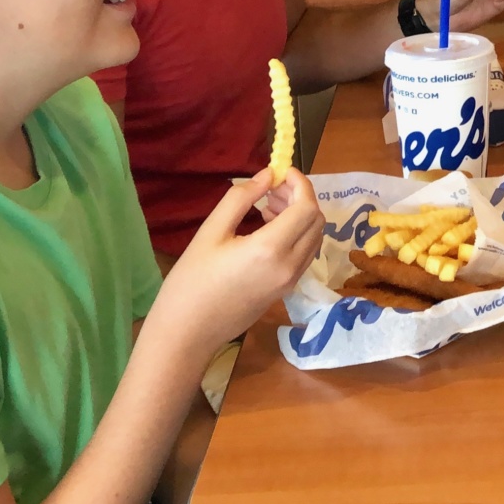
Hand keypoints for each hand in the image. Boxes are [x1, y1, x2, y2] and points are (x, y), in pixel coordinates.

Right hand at [153, 169, 325, 357]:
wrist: (187, 333)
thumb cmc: (191, 280)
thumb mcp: (211, 231)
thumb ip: (241, 198)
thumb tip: (267, 175)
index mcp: (271, 249)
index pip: (306, 207)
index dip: (299, 184)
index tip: (281, 171)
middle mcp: (290, 266)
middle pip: (316, 221)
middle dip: (300, 198)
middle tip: (272, 188)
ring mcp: (291, 281)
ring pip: (313, 238)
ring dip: (299, 216)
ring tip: (267, 206)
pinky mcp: (286, 291)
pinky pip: (303, 255)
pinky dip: (295, 235)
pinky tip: (267, 229)